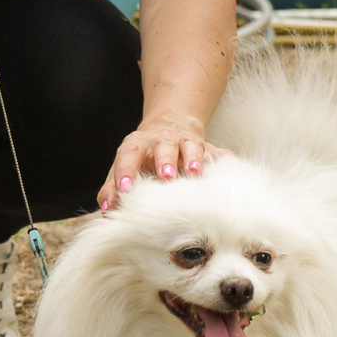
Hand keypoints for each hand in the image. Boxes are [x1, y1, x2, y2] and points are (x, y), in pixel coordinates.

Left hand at [98, 114, 219, 211]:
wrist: (169, 126)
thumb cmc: (142, 158)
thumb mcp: (123, 168)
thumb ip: (111, 189)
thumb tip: (108, 210)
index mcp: (137, 144)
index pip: (128, 154)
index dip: (126, 170)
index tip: (124, 189)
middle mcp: (161, 140)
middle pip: (163, 146)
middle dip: (164, 161)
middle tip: (166, 177)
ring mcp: (186, 142)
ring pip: (190, 146)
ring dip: (192, 158)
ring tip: (194, 172)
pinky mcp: (206, 148)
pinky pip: (217, 152)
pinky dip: (224, 159)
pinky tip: (229, 166)